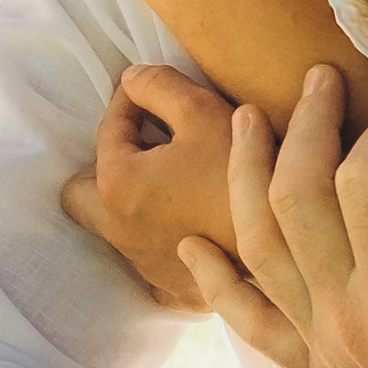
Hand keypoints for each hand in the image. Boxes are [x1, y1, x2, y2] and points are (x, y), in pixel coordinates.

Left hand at [61, 64, 238, 309]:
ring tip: (174, 179)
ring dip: (134, 199)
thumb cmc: (239, 169)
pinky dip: (163, 240)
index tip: (152, 88)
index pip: (108, 128)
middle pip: (81, 194)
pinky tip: (193, 223)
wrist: (286, 238)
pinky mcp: (173, 289)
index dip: (129, 100)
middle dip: (104, 164)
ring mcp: (144, 265)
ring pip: (115, 226)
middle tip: (144, 146)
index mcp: (117, 184)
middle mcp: (118, 230)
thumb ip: (158, 85)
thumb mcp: (201, 110)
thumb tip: (131, 79)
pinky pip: (151, 261)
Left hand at [181, 65, 367, 367]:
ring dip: (247, 175)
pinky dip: (216, 280)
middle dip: (305, 126)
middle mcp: (344, 315)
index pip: (366, 179)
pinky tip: (196, 247)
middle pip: (297, 196)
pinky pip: (248, 320)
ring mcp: (321, 344)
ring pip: (259, 244)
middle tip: (320, 79)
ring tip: (246, 121)